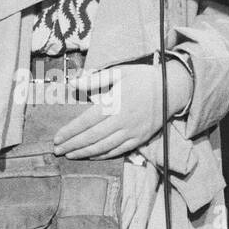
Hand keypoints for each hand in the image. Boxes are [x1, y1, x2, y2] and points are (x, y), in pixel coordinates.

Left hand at [52, 63, 190, 159]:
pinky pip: (119, 151)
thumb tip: (73, 83)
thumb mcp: (119, 72)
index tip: (57, 138)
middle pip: (92, 137)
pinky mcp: (140, 139)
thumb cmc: (142, 78)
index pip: (86, 122)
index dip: (70, 132)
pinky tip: (92, 157)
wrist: (172, 89)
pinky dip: (103, 156)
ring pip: (104, 147)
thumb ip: (95, 80)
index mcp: (114, 104)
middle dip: (72, 145)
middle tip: (56, 151)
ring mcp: (132, 132)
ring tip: (70, 156)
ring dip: (85, 153)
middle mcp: (122, 121)